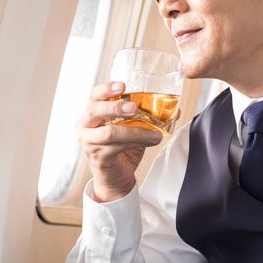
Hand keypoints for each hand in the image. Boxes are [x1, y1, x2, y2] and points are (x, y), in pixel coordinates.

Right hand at [77, 81, 163, 202]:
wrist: (116, 176)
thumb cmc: (122, 147)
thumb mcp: (135, 128)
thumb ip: (149, 118)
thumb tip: (176, 111)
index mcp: (93, 112)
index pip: (94, 95)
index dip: (106, 88)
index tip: (123, 86)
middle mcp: (86, 125)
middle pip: (94, 110)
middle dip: (115, 107)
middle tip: (135, 108)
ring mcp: (89, 141)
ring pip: (110, 133)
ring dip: (136, 132)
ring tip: (155, 134)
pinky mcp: (97, 157)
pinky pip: (115, 148)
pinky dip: (135, 143)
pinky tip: (150, 142)